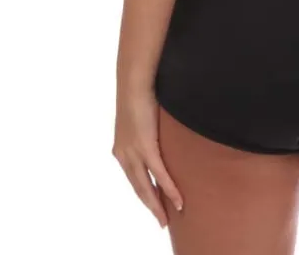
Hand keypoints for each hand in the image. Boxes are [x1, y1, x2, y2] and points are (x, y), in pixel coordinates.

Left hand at [112, 86, 183, 227]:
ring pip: (146, 186)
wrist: (135, 78)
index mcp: (121, 148)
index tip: (153, 205)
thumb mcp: (142, 115)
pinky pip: (158, 173)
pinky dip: (169, 188)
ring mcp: (133, 152)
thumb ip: (149, 128)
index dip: (144, 193)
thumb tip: (160, 129)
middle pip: (138, 188)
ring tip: (168, 217)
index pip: (133, 178)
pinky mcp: (145, 146)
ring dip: (158, 204)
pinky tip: (177, 200)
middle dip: (150, 206)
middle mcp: (123, 154)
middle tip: (162, 221)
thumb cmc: (142, 90)